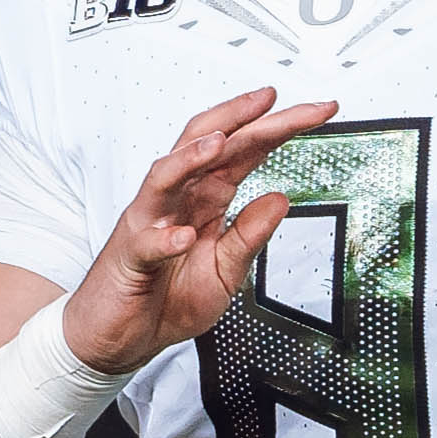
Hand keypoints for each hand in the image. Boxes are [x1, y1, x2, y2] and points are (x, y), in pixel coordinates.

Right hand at [61, 86, 335, 377]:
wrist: (119, 338)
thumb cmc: (166, 300)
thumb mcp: (225, 272)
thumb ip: (250, 236)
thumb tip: (281, 199)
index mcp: (205, 199)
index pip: (243, 151)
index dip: (277, 127)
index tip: (317, 111)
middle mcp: (176, 200)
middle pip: (205, 144)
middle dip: (240, 118)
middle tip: (275, 100)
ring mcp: (149, 224)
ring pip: (165, 177)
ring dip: (191, 157)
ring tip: (220, 143)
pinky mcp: (129, 258)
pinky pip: (146, 244)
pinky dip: (165, 239)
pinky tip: (184, 237)